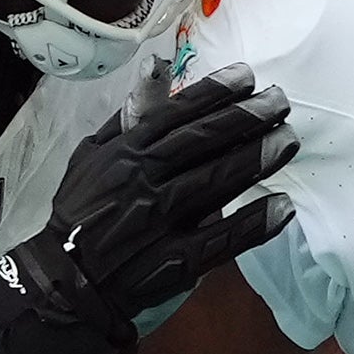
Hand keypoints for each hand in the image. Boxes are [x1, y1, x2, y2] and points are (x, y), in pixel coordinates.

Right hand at [0, 67, 296, 353]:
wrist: (65, 281)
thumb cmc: (83, 214)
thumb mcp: (92, 157)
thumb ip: (127, 119)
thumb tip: (156, 73)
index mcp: (124, 153)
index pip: (176, 115)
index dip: (215, 93)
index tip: (248, 77)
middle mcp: (142, 180)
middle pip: (202, 142)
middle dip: (246, 119)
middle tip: (281, 103)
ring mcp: (159, 221)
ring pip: (214, 182)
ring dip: (256, 160)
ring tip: (287, 142)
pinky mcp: (174, 261)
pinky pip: (220, 240)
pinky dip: (252, 224)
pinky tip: (282, 208)